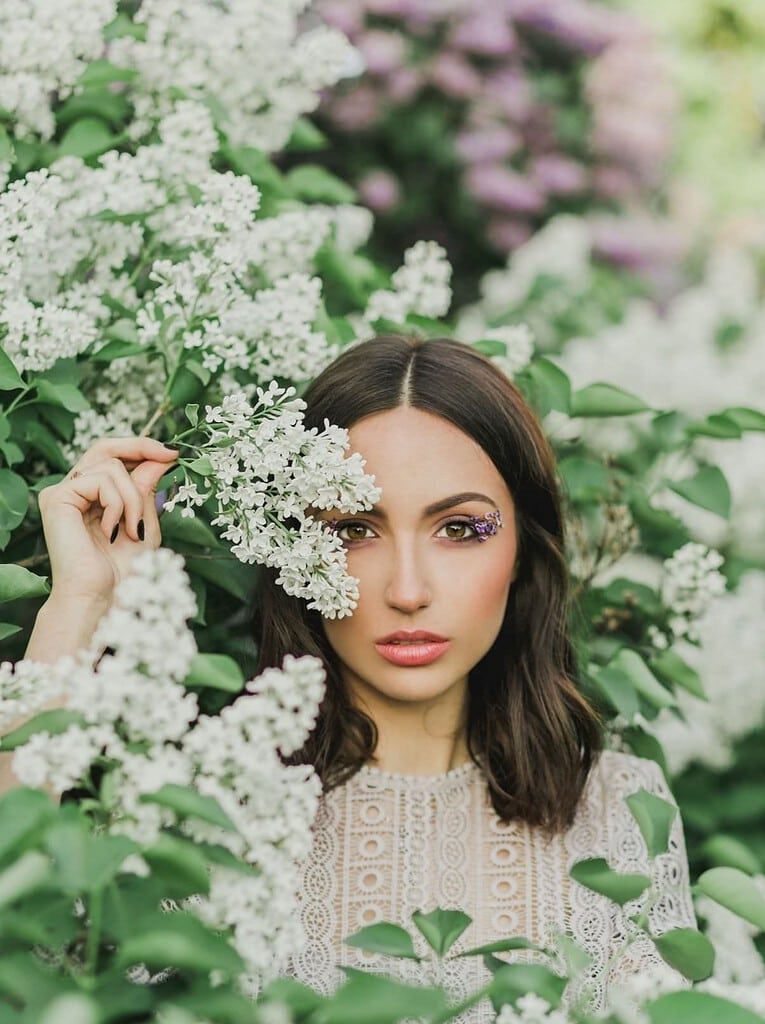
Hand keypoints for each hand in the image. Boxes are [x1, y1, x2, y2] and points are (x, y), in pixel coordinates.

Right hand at [37, 437, 178, 606]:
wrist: (103, 597)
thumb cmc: (122, 570)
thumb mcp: (144, 521)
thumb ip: (146, 487)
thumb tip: (159, 455)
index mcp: (91, 496)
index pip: (113, 457)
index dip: (142, 449)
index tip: (173, 453)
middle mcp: (73, 490)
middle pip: (105, 448)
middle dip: (141, 447)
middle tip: (170, 455)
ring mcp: (62, 493)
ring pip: (111, 466)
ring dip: (134, 498)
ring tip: (133, 529)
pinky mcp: (57, 498)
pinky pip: (99, 480)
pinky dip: (117, 504)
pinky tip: (113, 531)